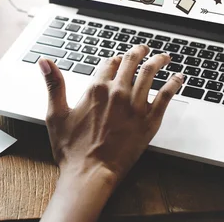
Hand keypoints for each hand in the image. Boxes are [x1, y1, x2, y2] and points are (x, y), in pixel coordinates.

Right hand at [39, 45, 183, 221]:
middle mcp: (117, 93)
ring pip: (150, 73)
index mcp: (96, 89)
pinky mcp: (149, 121)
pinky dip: (174, 83)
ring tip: (164, 56)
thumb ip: (54, 84)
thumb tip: (44, 61)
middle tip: (143, 49)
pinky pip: (166, 95)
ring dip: (158, 61)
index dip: (113, 59)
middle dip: (138, 52)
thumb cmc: (71, 149)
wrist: (90, 174)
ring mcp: (135, 106)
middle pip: (131, 62)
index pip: (109, 63)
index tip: (117, 59)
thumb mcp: (56, 114)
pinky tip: (179, 78)